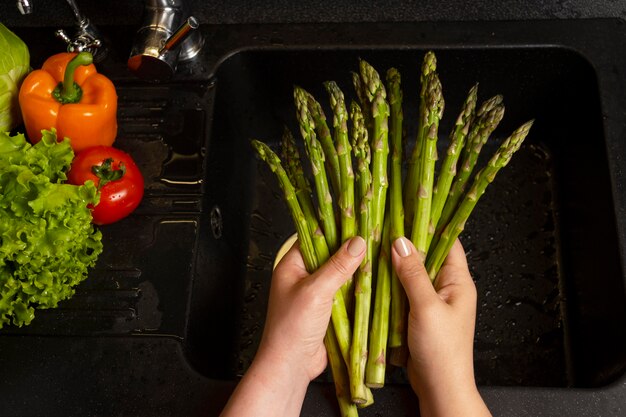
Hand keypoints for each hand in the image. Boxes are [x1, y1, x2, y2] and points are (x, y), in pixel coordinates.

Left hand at [221, 236, 364, 416]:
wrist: (291, 366)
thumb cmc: (291, 328)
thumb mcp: (315, 291)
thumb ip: (337, 266)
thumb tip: (357, 242)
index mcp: (292, 265)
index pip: (313, 236)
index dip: (334, 227)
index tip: (357, 218)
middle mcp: (304, 276)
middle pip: (330, 255)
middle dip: (350, 249)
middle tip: (375, 236)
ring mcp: (317, 293)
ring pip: (341, 274)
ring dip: (357, 270)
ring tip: (380, 255)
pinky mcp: (329, 310)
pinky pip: (346, 293)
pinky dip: (359, 289)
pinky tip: (376, 282)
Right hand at [391, 237, 490, 416]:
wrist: (439, 389)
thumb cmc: (442, 351)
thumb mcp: (426, 307)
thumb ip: (413, 274)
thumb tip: (400, 241)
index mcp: (459, 282)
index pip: (448, 242)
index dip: (430, 224)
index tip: (409, 209)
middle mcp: (448, 288)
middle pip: (427, 256)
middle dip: (406, 243)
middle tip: (383, 227)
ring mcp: (432, 302)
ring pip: (412, 275)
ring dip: (396, 266)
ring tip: (375, 249)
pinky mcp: (419, 315)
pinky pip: (404, 293)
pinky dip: (391, 286)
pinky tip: (375, 278)